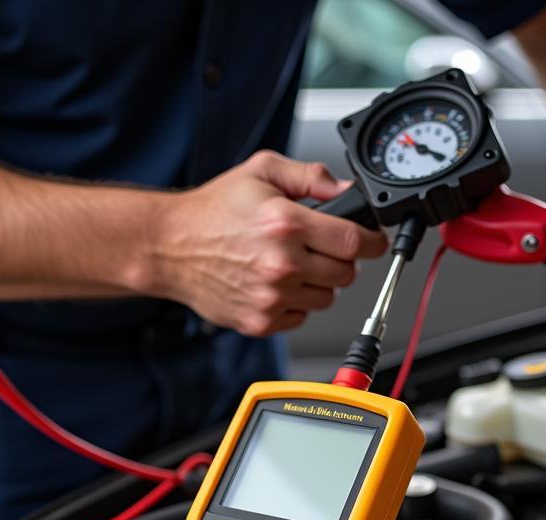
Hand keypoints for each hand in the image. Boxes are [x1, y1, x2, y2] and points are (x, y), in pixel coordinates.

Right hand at [137, 151, 386, 335]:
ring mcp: (271, 296)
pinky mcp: (261, 321)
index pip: (354, 242)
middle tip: (318, 248)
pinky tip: (274, 283)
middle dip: (340, 259)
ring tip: (291, 265)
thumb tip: (344, 189)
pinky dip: (295, 303)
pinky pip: (300, 317)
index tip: (374, 242)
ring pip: (326, 298)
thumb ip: (309, 176)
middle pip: (346, 273)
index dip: (373, 242)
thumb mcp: (261, 172)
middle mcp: (281, 263)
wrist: (170, 246)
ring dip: (318, 283)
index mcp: (285, 223)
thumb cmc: (212, 212)